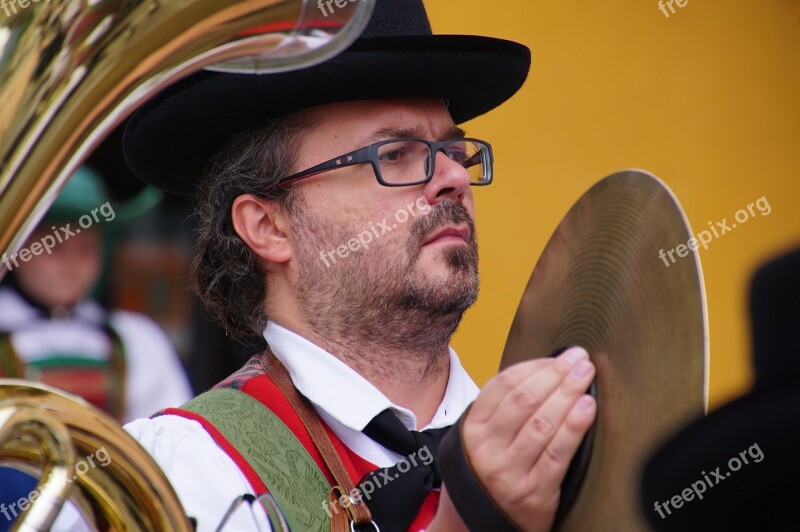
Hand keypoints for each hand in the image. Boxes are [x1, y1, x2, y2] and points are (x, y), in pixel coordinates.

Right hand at [431, 347, 595, 531]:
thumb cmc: (487, 474)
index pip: (503, 386)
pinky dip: (574, 427)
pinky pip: (557, 454)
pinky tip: (587, 408)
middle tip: (579, 360)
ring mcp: (509, 473)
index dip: (533, 366)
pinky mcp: (533, 494)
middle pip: (524, 401)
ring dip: (568, 394)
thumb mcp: (479, 440)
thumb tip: (544, 372)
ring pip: (542, 423)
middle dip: (556, 375)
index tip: (557, 357)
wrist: (478, 526)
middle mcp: (487, 450)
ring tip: (586, 377)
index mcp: (472, 430)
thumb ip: (501, 410)